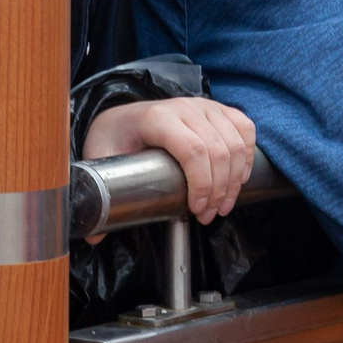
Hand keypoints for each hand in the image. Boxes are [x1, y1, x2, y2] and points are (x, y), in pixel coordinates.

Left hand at [81, 97, 258, 234]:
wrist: (122, 116)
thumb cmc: (114, 138)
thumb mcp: (100, 161)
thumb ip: (99, 196)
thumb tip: (94, 238)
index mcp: (156, 118)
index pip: (193, 149)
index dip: (202, 183)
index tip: (197, 210)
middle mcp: (184, 107)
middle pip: (218, 150)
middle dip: (219, 190)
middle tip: (208, 216)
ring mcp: (203, 105)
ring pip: (235, 142)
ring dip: (234, 180)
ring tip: (222, 205)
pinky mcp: (217, 109)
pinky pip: (245, 128)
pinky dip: (247, 156)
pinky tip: (238, 178)